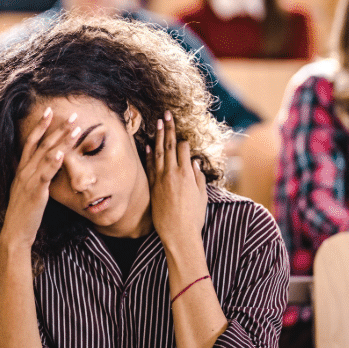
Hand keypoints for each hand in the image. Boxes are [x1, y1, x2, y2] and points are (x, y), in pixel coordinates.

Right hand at [0, 107, 79, 250]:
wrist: (15, 232)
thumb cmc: (23, 213)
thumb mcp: (26, 190)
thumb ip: (33, 177)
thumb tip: (43, 168)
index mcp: (22, 169)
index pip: (30, 141)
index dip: (40, 126)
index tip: (49, 111)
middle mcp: (24, 171)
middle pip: (42, 144)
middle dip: (57, 128)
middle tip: (71, 114)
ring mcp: (29, 180)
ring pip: (47, 155)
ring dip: (61, 140)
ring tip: (75, 128)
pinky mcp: (36, 191)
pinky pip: (46, 173)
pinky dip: (54, 162)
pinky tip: (63, 153)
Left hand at [146, 110, 207, 247]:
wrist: (178, 233)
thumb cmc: (193, 217)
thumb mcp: (201, 195)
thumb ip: (198, 178)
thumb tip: (194, 163)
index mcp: (187, 174)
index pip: (183, 149)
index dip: (182, 140)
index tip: (180, 133)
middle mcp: (173, 174)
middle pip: (169, 146)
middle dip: (168, 128)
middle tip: (166, 114)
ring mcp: (161, 179)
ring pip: (158, 153)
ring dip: (157, 136)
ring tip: (157, 122)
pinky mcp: (153, 187)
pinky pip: (149, 166)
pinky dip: (148, 154)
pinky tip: (147, 144)